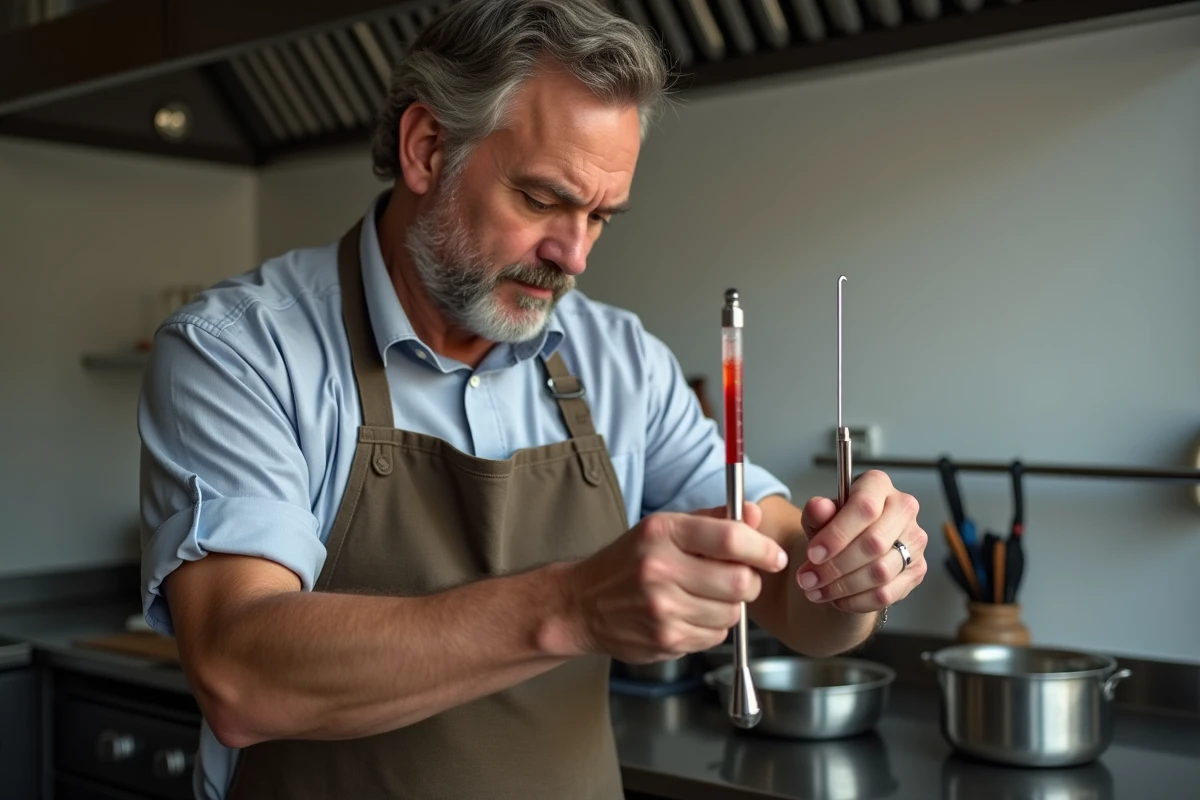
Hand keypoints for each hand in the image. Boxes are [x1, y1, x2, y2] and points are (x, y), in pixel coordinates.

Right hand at [567, 503, 788, 663]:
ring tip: (705, 597)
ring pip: (732, 613)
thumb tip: (755, 512)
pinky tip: (689, 615)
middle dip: (751, 582)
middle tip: (741, 578)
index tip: (774, 556)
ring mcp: (663, 609)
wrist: (581, 604)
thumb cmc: (627, 562)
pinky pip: (714, 637)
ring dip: (730, 607)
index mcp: (662, 533)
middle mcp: (660, 570)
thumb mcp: (663, 529)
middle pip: (740, 582)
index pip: (730, 539)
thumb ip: (714, 521)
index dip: (762, 549)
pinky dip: (711, 627)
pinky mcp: (665, 640)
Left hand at [794, 470, 927, 613]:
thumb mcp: (818, 519)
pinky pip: (887, 593)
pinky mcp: (916, 570)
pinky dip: (856, 600)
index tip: (813, 555)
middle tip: (807, 579)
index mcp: (878, 486)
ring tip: (815, 590)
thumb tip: (819, 507)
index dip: (837, 534)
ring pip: (880, 571)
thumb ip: (816, 513)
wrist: (849, 551)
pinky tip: (836, 599)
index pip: (865, 507)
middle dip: (835, 566)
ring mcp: (915, 541)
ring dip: (842, 587)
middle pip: (873, 543)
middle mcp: (903, 509)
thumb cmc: (836, 529)